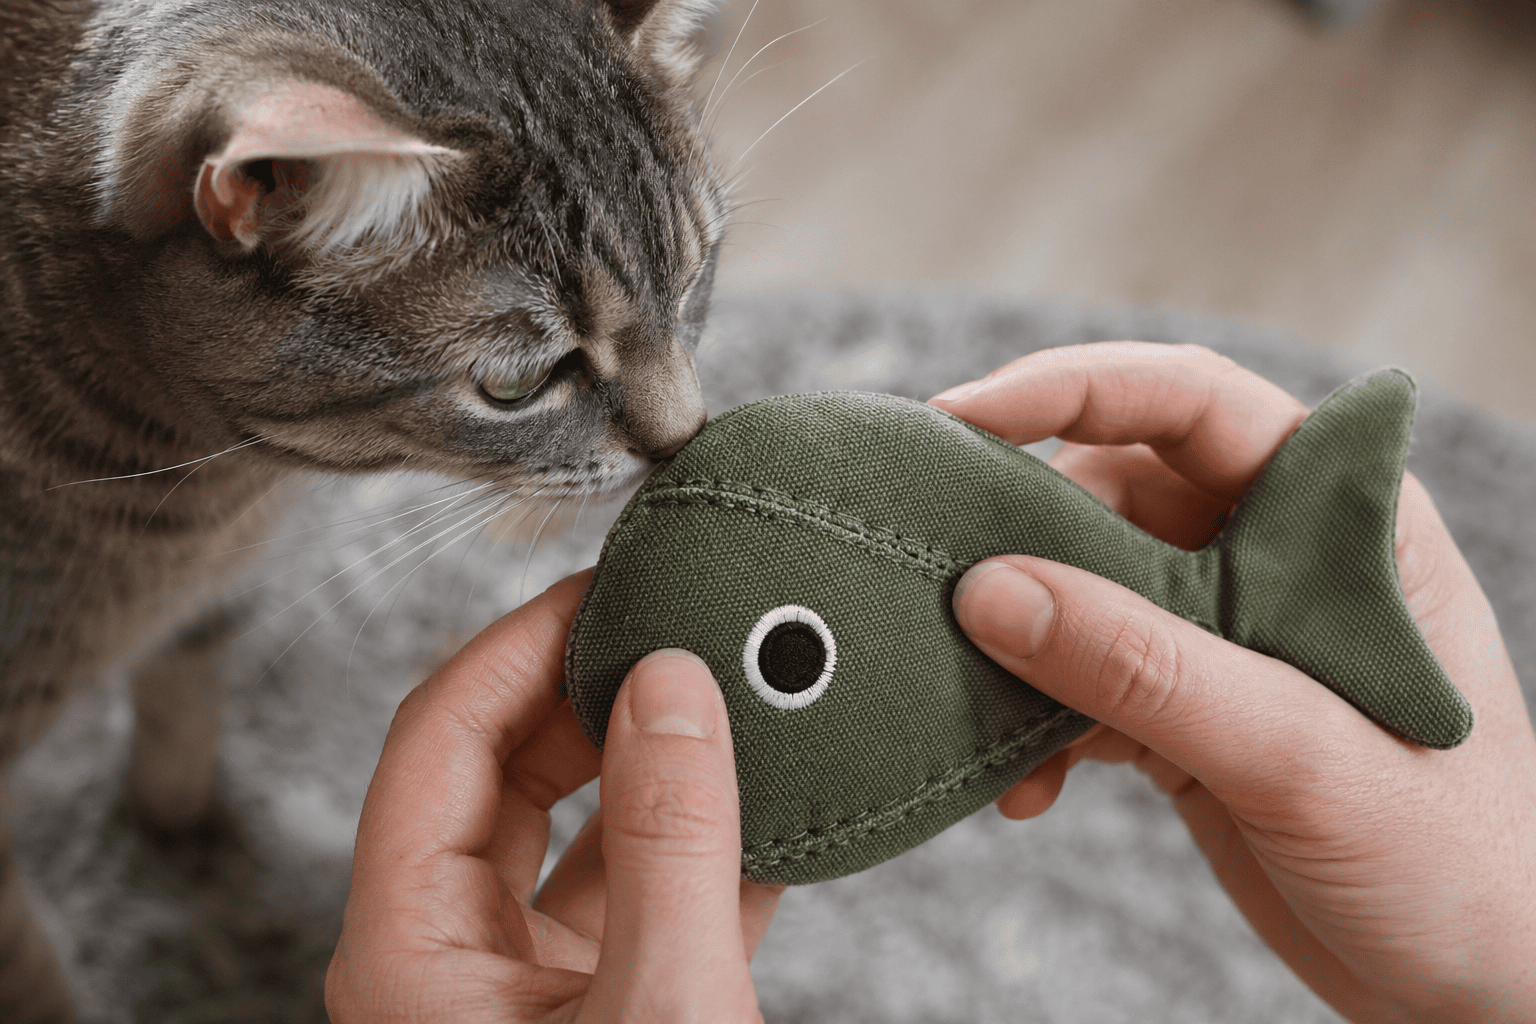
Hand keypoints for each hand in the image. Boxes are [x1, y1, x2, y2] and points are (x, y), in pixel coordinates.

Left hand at [326, 570, 780, 1022]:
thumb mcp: (659, 1002)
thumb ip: (668, 842)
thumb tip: (671, 687)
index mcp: (409, 951)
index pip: (439, 738)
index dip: (520, 644)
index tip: (602, 587)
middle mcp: (450, 959)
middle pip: (502, 769)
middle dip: (590, 689)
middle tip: (666, 627)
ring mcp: (525, 986)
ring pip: (582, 831)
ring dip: (658, 764)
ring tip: (727, 700)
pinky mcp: (602, 1008)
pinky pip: (645, 894)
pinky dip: (708, 845)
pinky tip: (773, 801)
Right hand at [932, 343, 1535, 1022]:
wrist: (1477, 989)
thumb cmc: (1457, 862)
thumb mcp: (1301, 753)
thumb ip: (1146, 668)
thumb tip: (991, 591)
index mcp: (1341, 518)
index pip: (1191, 402)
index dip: (1070, 390)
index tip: (961, 414)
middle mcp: (1276, 555)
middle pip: (1112, 490)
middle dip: (1020, 534)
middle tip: (936, 578)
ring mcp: (1226, 633)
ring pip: (1080, 587)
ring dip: (1019, 646)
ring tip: (985, 715)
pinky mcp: (1186, 708)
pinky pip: (1080, 681)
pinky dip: (1037, 723)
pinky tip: (1030, 784)